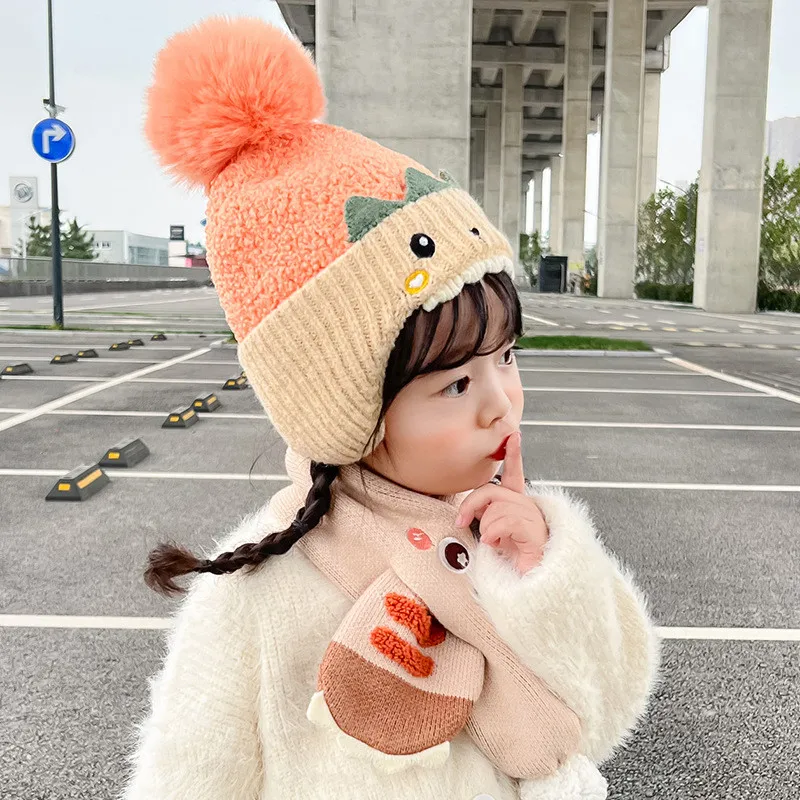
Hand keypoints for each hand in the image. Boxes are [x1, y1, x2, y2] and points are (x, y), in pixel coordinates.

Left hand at [455, 432, 547, 573]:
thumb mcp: (493, 534)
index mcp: (518, 506)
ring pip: (496, 508)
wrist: (532, 585)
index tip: (513, 435)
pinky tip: (496, 544)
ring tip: (492, 542)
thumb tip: (469, 511)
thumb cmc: (512, 562)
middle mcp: (528, 508)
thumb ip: (485, 516)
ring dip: (486, 527)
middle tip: (460, 521)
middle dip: (471, 504)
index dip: (513, 455)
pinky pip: (505, 522)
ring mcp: (534, 520)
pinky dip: (493, 534)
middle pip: (492, 490)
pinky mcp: (535, 533)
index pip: (514, 475)